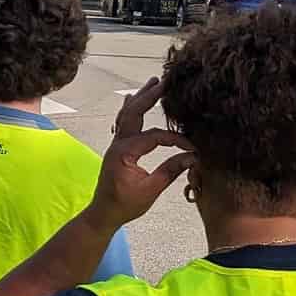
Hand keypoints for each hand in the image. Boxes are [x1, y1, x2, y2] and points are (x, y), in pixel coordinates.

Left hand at [91, 78, 197, 229]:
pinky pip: (122, 123)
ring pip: (126, 115)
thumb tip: (192, 156)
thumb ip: (170, 171)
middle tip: (164, 81)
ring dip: (140, 98)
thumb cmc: (124, 205)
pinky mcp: (117, 148)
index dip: (175, 139)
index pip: (153, 137)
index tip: (192, 147)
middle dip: (149, 96)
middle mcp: (117, 144)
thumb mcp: (150, 190)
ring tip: (152, 83)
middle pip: (133, 113)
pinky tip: (132, 99)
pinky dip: (129, 109)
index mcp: (124, 153)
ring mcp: (115, 145)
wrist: (103, 213)